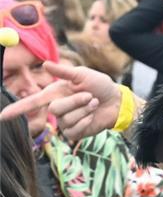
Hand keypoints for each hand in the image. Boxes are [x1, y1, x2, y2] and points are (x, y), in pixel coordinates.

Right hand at [0, 62, 121, 142]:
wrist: (116, 101)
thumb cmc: (99, 86)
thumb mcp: (83, 75)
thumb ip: (64, 72)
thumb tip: (45, 63)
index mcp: (54, 93)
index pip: (31, 103)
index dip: (17, 109)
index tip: (2, 116)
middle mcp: (57, 108)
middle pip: (55, 109)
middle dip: (75, 101)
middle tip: (89, 96)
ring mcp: (65, 122)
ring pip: (66, 119)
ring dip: (84, 110)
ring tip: (93, 104)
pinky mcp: (75, 133)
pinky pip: (74, 130)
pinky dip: (87, 121)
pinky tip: (93, 117)